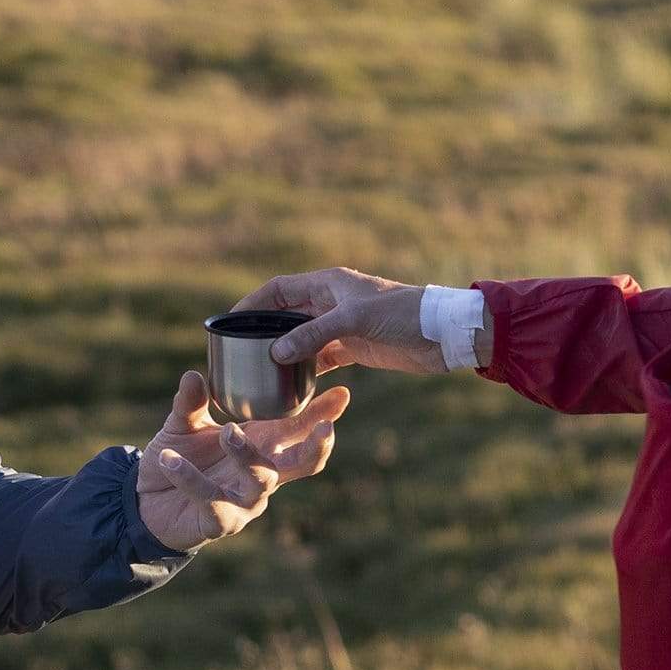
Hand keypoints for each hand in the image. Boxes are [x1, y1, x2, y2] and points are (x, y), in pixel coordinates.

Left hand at [136, 370, 348, 551]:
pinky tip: (170, 459)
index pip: (299, 430)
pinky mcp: (220, 522)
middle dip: (317, 446)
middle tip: (326, 427)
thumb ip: (191, 403)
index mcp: (261, 446)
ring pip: (262, 479)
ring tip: (227, 431)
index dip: (322, 414)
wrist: (145, 503)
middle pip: (303, 464)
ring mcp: (245, 500)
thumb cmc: (177, 459)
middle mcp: (261, 474)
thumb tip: (195, 375)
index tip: (342, 393)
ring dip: (246, 453)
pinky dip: (190, 478)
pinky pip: (212, 499)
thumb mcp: (183, 426)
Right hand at [250, 268, 458, 374]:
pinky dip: (307, 370)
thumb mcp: (355, 320)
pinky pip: (321, 358)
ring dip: (283, 352)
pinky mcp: (353, 348)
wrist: (441, 334)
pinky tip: (292, 385)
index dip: (252, 303)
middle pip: (285, 314)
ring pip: (301, 338)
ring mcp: (341, 326)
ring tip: (258, 371)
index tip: (229, 321)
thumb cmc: (402, 314)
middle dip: (262, 331)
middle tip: (237, 352)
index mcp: (328, 284)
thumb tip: (276, 352)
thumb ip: (315, 334)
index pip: (278, 289)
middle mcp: (330, 302)